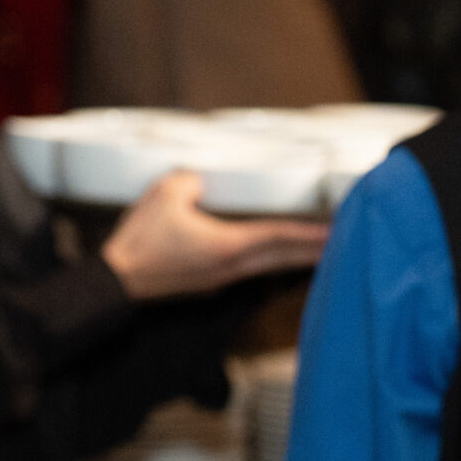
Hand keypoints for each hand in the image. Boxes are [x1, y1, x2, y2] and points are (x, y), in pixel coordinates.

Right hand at [99, 172, 326, 299]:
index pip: (280, 237)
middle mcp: (232, 267)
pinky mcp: (211, 280)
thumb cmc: (140, 240)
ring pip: (271, 265)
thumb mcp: (166, 193)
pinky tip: (280, 253)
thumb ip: (194, 181)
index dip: (310, 233)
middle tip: (343, 238)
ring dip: (296, 255)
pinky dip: (274, 259)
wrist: (116, 281)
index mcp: (228, 247)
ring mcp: (222, 277)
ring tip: (320, 244)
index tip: (337, 230)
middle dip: (314, 248)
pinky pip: (253, 268)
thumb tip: (205, 179)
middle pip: (284, 257)